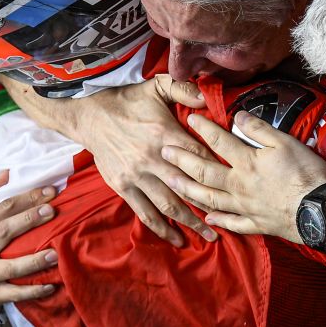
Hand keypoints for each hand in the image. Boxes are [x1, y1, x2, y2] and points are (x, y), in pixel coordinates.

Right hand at [0, 170, 58, 321]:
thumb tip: (7, 171)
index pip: (1, 209)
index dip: (26, 199)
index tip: (49, 192)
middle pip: (4, 232)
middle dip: (29, 220)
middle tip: (53, 212)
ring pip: (10, 267)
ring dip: (34, 260)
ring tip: (55, 253)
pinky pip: (13, 294)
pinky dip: (32, 291)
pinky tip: (50, 285)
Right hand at [75, 75, 217, 246]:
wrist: (90, 117)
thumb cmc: (127, 101)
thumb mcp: (155, 87)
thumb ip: (182, 89)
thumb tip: (206, 97)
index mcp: (165, 134)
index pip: (199, 157)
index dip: (218, 172)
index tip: (235, 185)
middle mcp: (153, 158)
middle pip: (188, 186)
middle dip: (211, 205)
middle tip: (230, 219)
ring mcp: (137, 175)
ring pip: (169, 204)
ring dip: (191, 222)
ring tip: (210, 236)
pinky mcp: (123, 186)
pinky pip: (145, 212)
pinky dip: (161, 228)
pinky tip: (177, 239)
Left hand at [161, 110, 325, 242]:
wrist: (320, 212)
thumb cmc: (306, 174)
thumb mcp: (286, 143)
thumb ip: (259, 130)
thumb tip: (237, 116)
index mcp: (247, 162)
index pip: (219, 142)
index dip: (203, 129)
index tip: (188, 119)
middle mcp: (239, 185)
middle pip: (204, 172)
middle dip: (182, 160)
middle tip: (163, 152)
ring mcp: (245, 207)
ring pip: (210, 199)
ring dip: (189, 190)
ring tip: (172, 183)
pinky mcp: (256, 224)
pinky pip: (232, 223)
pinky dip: (219, 221)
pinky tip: (208, 218)